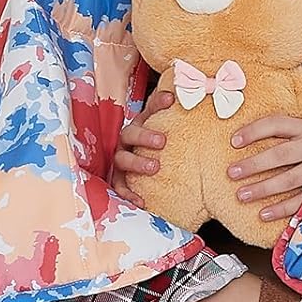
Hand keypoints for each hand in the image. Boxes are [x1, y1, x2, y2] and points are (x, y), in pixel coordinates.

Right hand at [110, 89, 173, 207]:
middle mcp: (126, 141)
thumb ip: (174, 116)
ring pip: (122, 159)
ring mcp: (121, 160)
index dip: (156, 103)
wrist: (146, 165)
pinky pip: (120, 187)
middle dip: (145, 136)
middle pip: (129, 134)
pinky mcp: (119, 179)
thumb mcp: (167, 130)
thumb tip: (183, 101)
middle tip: (162, 141)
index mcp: (139, 125)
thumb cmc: (158, 145)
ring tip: (155, 167)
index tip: (170, 100)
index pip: (146, 110)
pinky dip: (128, 194)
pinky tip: (141, 201)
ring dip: (137, 162)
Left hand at [227, 114, 301, 223]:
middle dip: (254, 165)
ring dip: (263, 188)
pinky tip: (263, 214)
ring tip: (241, 195)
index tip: (233, 141)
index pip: (276, 124)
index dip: (253, 131)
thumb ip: (275, 131)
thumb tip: (237, 138)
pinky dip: (281, 209)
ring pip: (288, 180)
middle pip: (280, 154)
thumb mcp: (299, 129)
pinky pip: (300, 201)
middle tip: (231, 173)